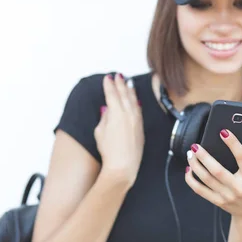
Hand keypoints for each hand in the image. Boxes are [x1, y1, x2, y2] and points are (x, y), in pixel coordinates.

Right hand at [94, 73, 144, 187]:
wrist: (123, 166)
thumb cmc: (109, 151)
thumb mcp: (100, 132)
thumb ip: (104, 118)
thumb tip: (107, 109)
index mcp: (116, 113)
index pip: (112, 94)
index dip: (109, 85)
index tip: (107, 78)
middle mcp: (128, 114)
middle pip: (124, 94)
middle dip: (120, 84)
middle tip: (118, 76)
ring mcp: (136, 120)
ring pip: (134, 101)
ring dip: (130, 91)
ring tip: (128, 83)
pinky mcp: (141, 128)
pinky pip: (139, 110)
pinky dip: (136, 102)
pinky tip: (135, 99)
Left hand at [184, 130, 241, 219]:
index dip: (233, 143)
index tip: (223, 132)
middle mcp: (238, 187)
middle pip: (217, 170)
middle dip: (204, 156)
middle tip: (195, 145)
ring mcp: (226, 196)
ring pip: (206, 179)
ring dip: (195, 165)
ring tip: (190, 154)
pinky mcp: (217, 202)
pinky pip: (200, 190)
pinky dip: (191, 180)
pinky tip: (188, 169)